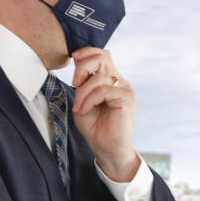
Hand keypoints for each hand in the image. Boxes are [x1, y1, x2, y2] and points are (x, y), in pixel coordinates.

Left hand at [71, 47, 139, 181]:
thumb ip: (82, 82)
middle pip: (102, 56)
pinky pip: (103, 90)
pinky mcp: (126, 98)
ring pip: (99, 76)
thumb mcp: (82, 100)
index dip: (86, 52)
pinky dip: (89, 100)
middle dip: (83, 66)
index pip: (102, 54)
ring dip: (83, 92)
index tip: (73, 60)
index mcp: (110, 79)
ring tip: (80, 108)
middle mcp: (119, 81)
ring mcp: (124, 88)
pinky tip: (85, 111)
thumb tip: (78, 61)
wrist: (107, 148)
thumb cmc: (95, 127)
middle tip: (75, 83)